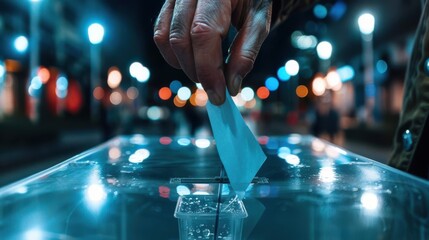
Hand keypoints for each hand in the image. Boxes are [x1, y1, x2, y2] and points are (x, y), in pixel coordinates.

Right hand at [154, 0, 271, 104]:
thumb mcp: (260, 21)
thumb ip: (246, 52)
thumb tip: (231, 86)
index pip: (203, 33)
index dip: (208, 69)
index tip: (218, 95)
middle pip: (181, 39)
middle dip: (197, 71)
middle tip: (215, 86)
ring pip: (166, 38)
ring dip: (183, 64)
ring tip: (206, 70)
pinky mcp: (168, 4)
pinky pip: (161, 33)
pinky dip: (173, 54)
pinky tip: (193, 59)